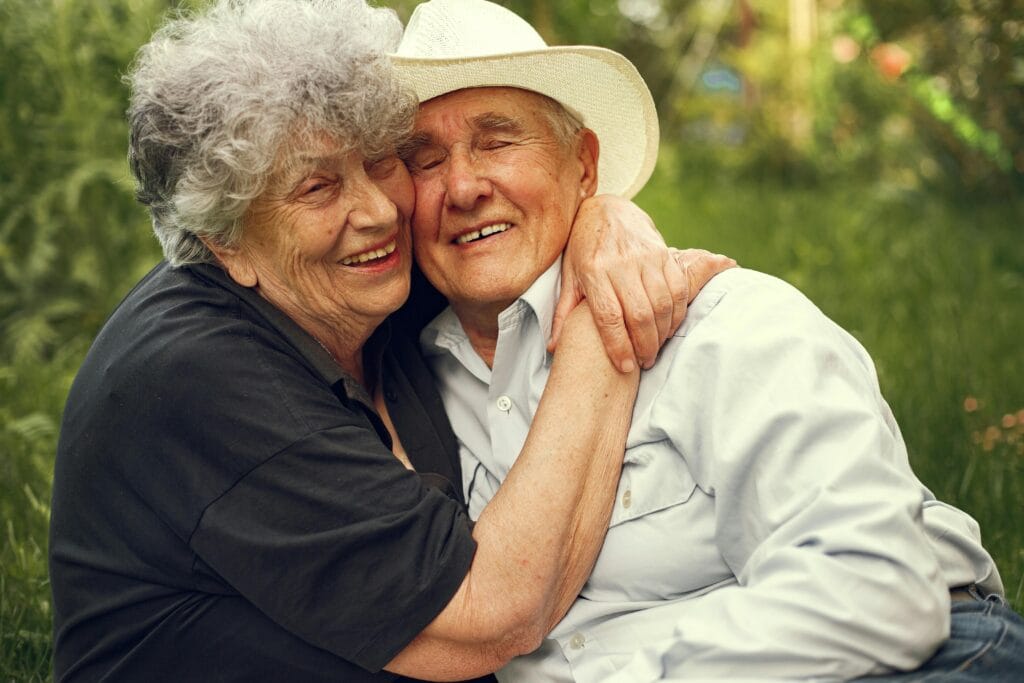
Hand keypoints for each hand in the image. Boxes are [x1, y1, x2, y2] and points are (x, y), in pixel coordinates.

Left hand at [552, 196, 735, 371]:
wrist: (607, 210)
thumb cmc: (583, 248)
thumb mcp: (569, 276)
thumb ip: (564, 312)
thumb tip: (553, 347)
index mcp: (593, 271)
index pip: (609, 316)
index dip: (618, 345)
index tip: (624, 367)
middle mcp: (621, 263)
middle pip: (639, 314)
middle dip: (644, 346)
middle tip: (644, 363)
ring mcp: (646, 257)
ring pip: (662, 304)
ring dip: (662, 333)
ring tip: (655, 349)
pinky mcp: (664, 253)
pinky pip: (678, 288)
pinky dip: (677, 312)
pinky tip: (669, 326)